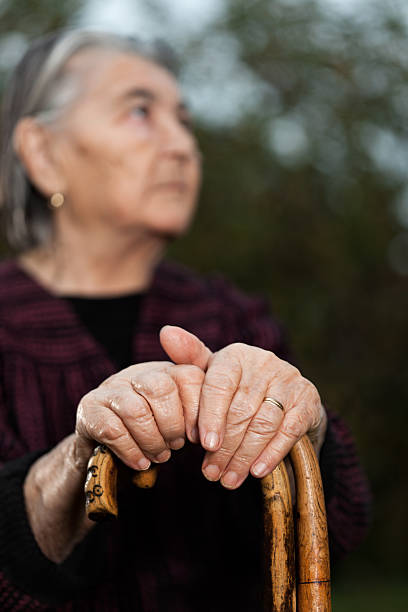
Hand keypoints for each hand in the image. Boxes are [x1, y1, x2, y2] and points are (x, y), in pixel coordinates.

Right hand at [74, 361, 203, 470]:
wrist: (106, 450)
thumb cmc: (155, 434)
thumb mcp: (183, 421)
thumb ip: (204, 414)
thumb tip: (218, 428)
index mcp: (166, 371)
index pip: (189, 377)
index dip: (198, 410)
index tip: (200, 437)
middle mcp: (138, 373)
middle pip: (161, 388)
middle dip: (172, 425)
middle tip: (175, 447)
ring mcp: (111, 388)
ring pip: (136, 410)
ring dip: (152, 440)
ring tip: (159, 455)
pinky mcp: (89, 408)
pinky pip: (112, 429)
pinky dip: (131, 450)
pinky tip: (140, 462)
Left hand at [160, 326, 326, 489]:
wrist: (285, 395)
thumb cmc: (238, 386)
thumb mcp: (213, 373)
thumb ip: (190, 358)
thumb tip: (166, 332)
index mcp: (236, 355)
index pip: (220, 385)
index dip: (211, 416)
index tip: (204, 445)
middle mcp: (265, 362)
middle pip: (240, 410)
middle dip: (225, 447)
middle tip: (212, 473)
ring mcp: (289, 380)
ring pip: (263, 423)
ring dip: (244, 456)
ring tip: (229, 479)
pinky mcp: (308, 400)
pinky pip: (289, 430)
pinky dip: (272, 453)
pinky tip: (256, 471)